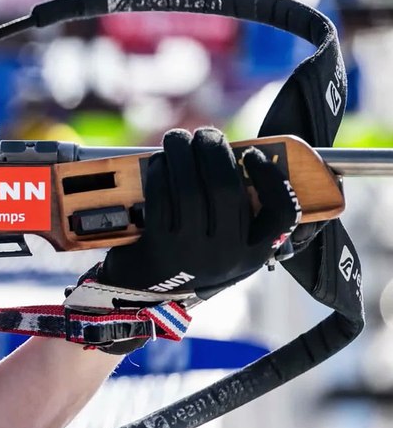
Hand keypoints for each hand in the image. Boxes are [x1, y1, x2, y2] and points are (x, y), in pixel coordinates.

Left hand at [97, 127, 300, 299]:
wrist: (145, 293)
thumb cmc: (189, 255)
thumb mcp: (226, 246)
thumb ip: (239, 212)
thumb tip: (233, 155)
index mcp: (254, 253)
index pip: (282, 214)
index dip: (272, 178)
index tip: (252, 154)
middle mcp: (227, 255)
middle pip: (226, 187)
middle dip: (214, 149)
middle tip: (205, 134)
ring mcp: (191, 252)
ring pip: (189, 187)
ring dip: (181, 152)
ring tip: (177, 139)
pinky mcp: (157, 246)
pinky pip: (160, 197)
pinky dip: (159, 172)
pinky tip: (159, 162)